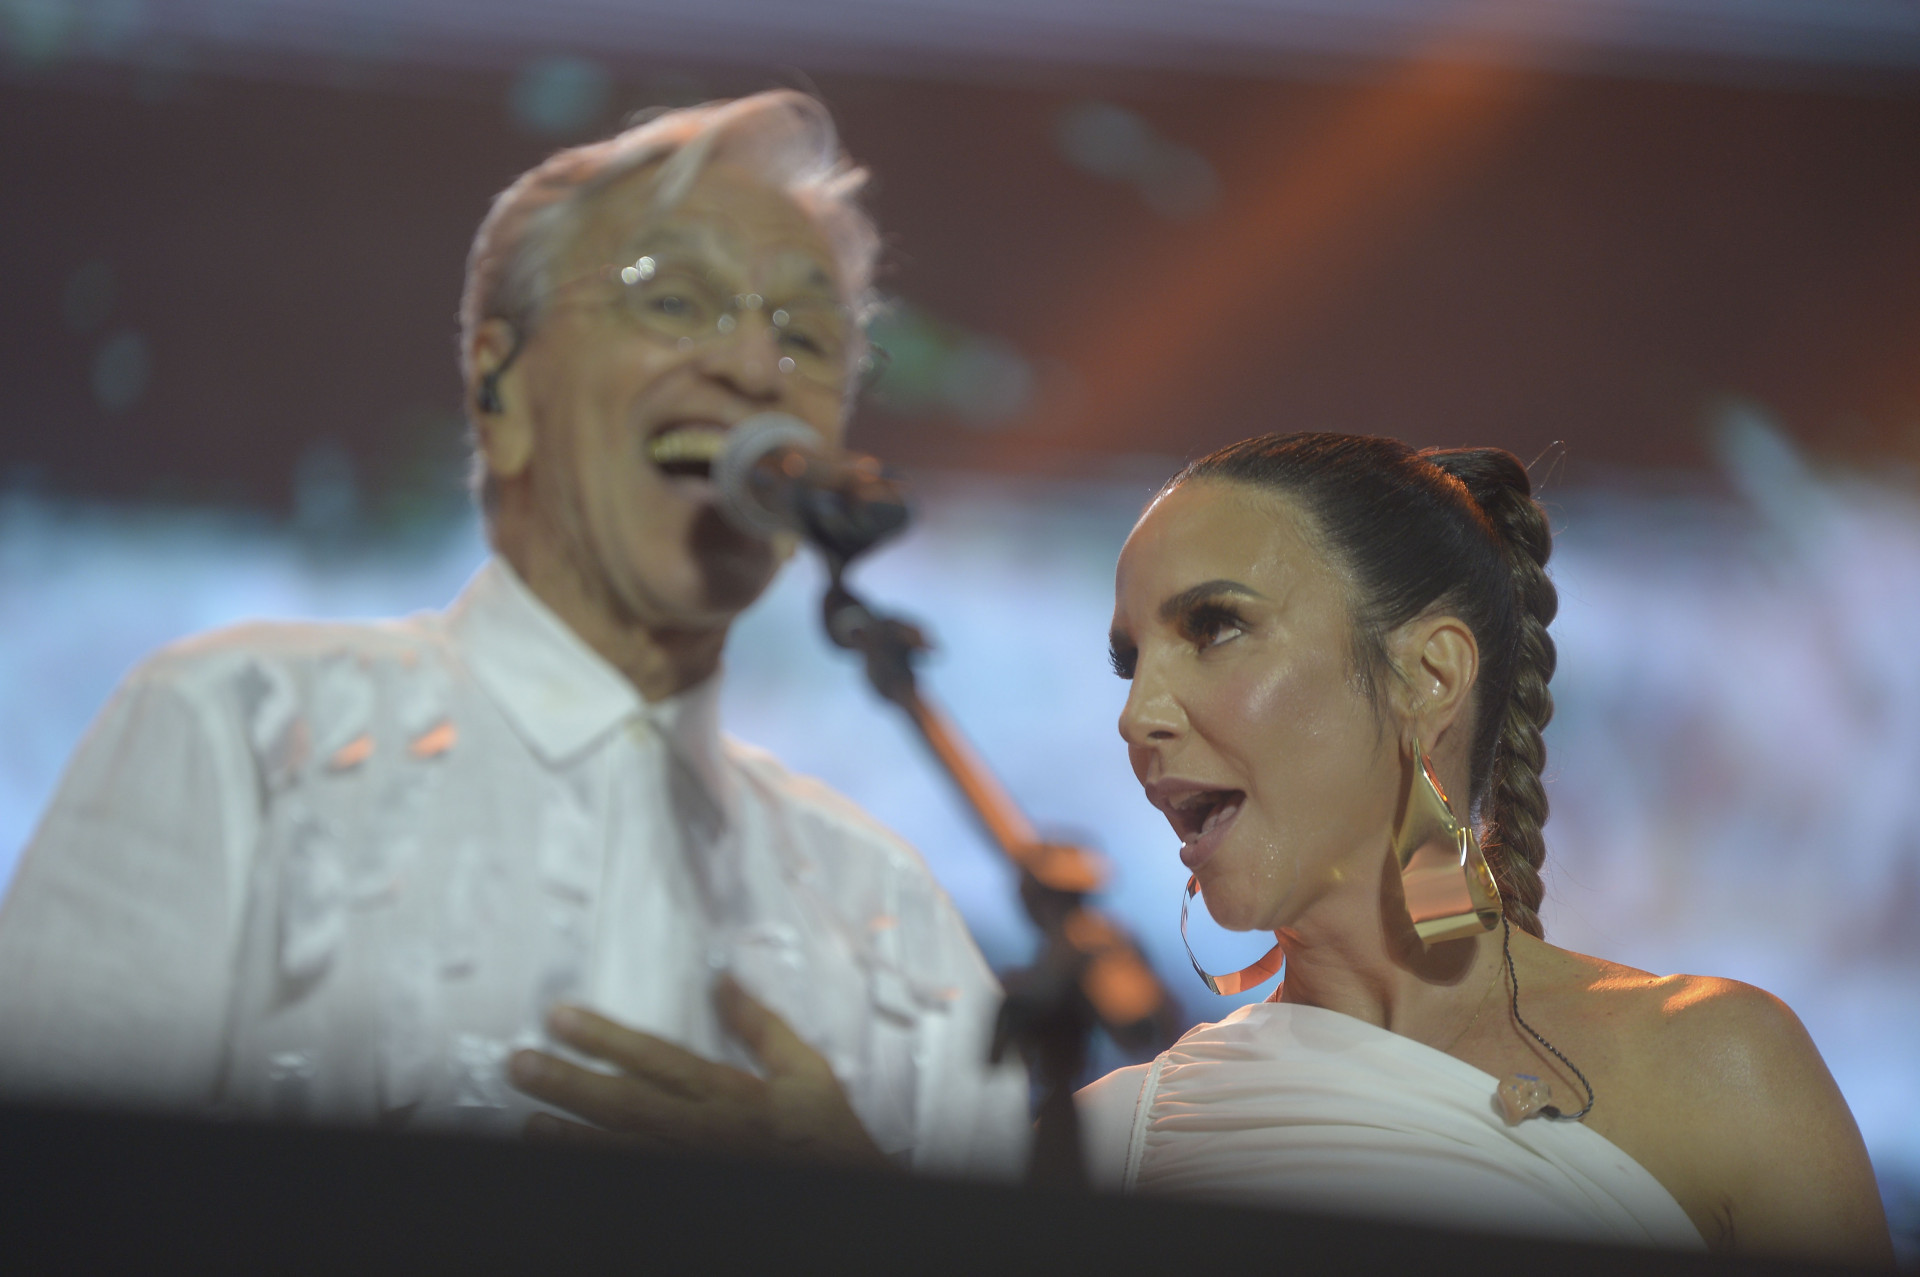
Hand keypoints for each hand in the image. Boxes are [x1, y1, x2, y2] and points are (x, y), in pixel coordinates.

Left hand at [506, 976, 892, 1170]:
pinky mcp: (687, 1188)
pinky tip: (565, 1162)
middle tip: (520, 1066)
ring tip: (529, 1122)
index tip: (560, 1018)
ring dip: (571, 1137)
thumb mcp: (807, 1072)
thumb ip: (762, 1026)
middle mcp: (704, 1132)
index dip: (605, 1038)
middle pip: (625, 1106)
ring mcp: (692, 1167)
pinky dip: (597, 1171)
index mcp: (731, 1095)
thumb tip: (723, 980)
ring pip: (620, 1151)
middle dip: (569, 1084)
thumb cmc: (827, 1136)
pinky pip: (633, 1180)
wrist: (847, 1189)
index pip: (656, 1059)